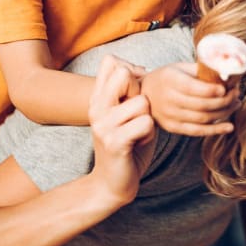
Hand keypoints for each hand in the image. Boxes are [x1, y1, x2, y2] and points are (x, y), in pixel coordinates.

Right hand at [88, 55, 155, 206]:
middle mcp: (96, 108)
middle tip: (137, 116)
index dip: (132, 71)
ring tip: (137, 133)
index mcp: (97, 98)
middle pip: (125, 74)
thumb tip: (140, 68)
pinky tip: (138, 143)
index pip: (111, 61)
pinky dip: (149, 134)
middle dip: (141, 93)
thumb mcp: (126, 113)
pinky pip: (146, 123)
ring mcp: (103, 125)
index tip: (135, 93)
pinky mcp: (114, 142)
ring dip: (148, 119)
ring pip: (142, 102)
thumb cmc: (127, 145)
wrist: (112, 183)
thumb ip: (129, 91)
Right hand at [141, 62, 239, 135]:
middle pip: (201, 105)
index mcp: (170, 80)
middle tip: (236, 94)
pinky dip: (215, 130)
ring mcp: (170, 116)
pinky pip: (197, 131)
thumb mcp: (179, 67)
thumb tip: (226, 72)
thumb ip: (200, 70)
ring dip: (224, 113)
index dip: (213, 90)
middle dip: (224, 101)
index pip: (194, 88)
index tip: (227, 88)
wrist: (144, 94)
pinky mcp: (173, 128)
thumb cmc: (167, 78)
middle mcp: (168, 99)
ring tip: (236, 104)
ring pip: (203, 119)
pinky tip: (229, 127)